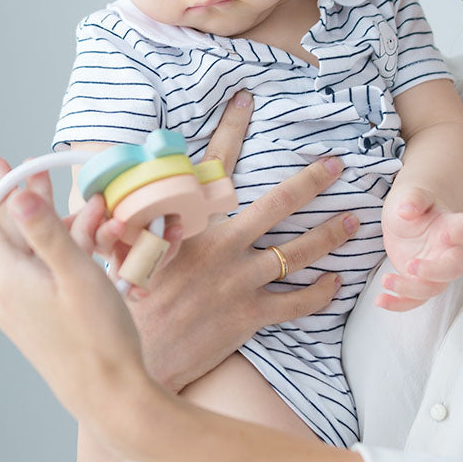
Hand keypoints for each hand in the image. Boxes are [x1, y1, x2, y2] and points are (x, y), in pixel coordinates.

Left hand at [0, 182, 149, 434]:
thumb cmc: (97, 334)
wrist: (108, 394)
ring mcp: (22, 310)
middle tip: (19, 169)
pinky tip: (89, 246)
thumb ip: (48, 234)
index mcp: (10, 278)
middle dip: (17, 199)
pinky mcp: (39, 322)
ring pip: (31, 253)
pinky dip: (61, 253)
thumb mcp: (77, 274)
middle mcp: (7, 293)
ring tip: (87, 208)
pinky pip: (43, 275)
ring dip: (53, 225)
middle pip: (7, 235)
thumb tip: (19, 197)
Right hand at [121, 93, 357, 392]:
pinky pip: (296, 304)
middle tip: (337, 165)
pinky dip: (320, 293)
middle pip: (277, 204)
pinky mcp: (250, 317)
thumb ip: (125, 214)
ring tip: (354, 221)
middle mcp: (223, 247)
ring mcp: (240, 282)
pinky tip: (337, 282)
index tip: (247, 99)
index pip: (215, 164)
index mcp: (191, 223)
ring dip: (330, 235)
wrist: (134, 362)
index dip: (232, 128)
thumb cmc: (123, 304)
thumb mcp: (118, 248)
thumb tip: (108, 185)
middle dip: (311, 181)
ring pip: (299, 252)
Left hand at [378, 186, 462, 311]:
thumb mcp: (411, 195)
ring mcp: (434, 269)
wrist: (406, 216)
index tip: (446, 234)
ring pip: (432, 289)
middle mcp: (448, 250)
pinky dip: (398, 303)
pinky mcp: (419, 282)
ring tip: (386, 280)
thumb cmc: (413, 204)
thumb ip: (414, 198)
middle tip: (410, 265)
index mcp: (451, 225)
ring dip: (410, 289)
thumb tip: (407, 209)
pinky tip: (380, 300)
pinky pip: (414, 299)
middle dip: (434, 272)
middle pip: (454, 268)